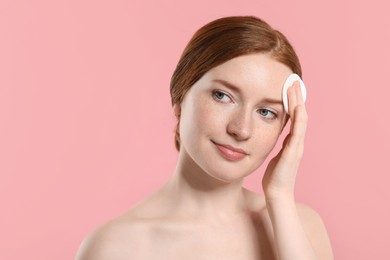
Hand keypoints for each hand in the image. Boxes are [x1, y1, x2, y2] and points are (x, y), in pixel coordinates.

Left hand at [262, 81, 307, 200]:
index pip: (293, 117)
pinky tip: (297, 106)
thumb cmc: (273, 177)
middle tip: (293, 80)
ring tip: (295, 86)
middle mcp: (297, 141)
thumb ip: (275, 145)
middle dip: (296, 97)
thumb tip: (268, 136)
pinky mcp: (294, 151)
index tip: (288, 88)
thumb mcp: (273, 156)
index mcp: (292, 142)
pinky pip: (298, 130)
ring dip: (298, 101)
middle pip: (299, 114)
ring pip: (301, 119)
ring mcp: (297, 146)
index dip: (292, 102)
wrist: (277, 194)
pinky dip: (299, 117)